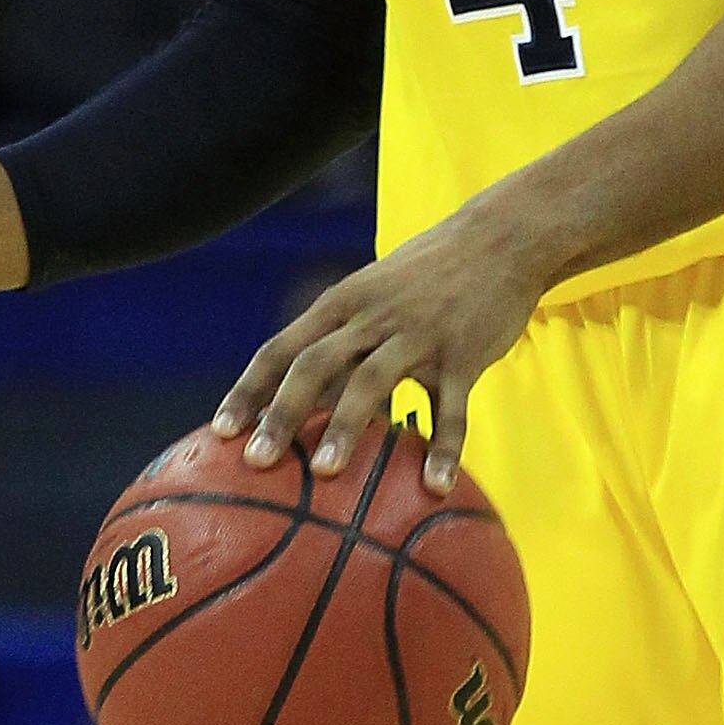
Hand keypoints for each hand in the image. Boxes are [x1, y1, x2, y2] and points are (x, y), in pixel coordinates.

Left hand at [212, 198, 544, 493]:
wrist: (502, 238)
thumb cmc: (429, 274)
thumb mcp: (374, 291)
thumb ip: (342, 338)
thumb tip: (306, 400)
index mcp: (342, 304)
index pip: (281, 348)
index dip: (249, 390)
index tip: (221, 431)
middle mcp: (372, 317)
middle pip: (314, 365)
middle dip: (280, 413)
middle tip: (256, 462)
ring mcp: (418, 334)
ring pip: (373, 382)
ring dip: (346, 428)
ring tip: (325, 475)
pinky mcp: (464, 354)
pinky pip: (452, 409)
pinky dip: (443, 449)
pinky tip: (434, 486)